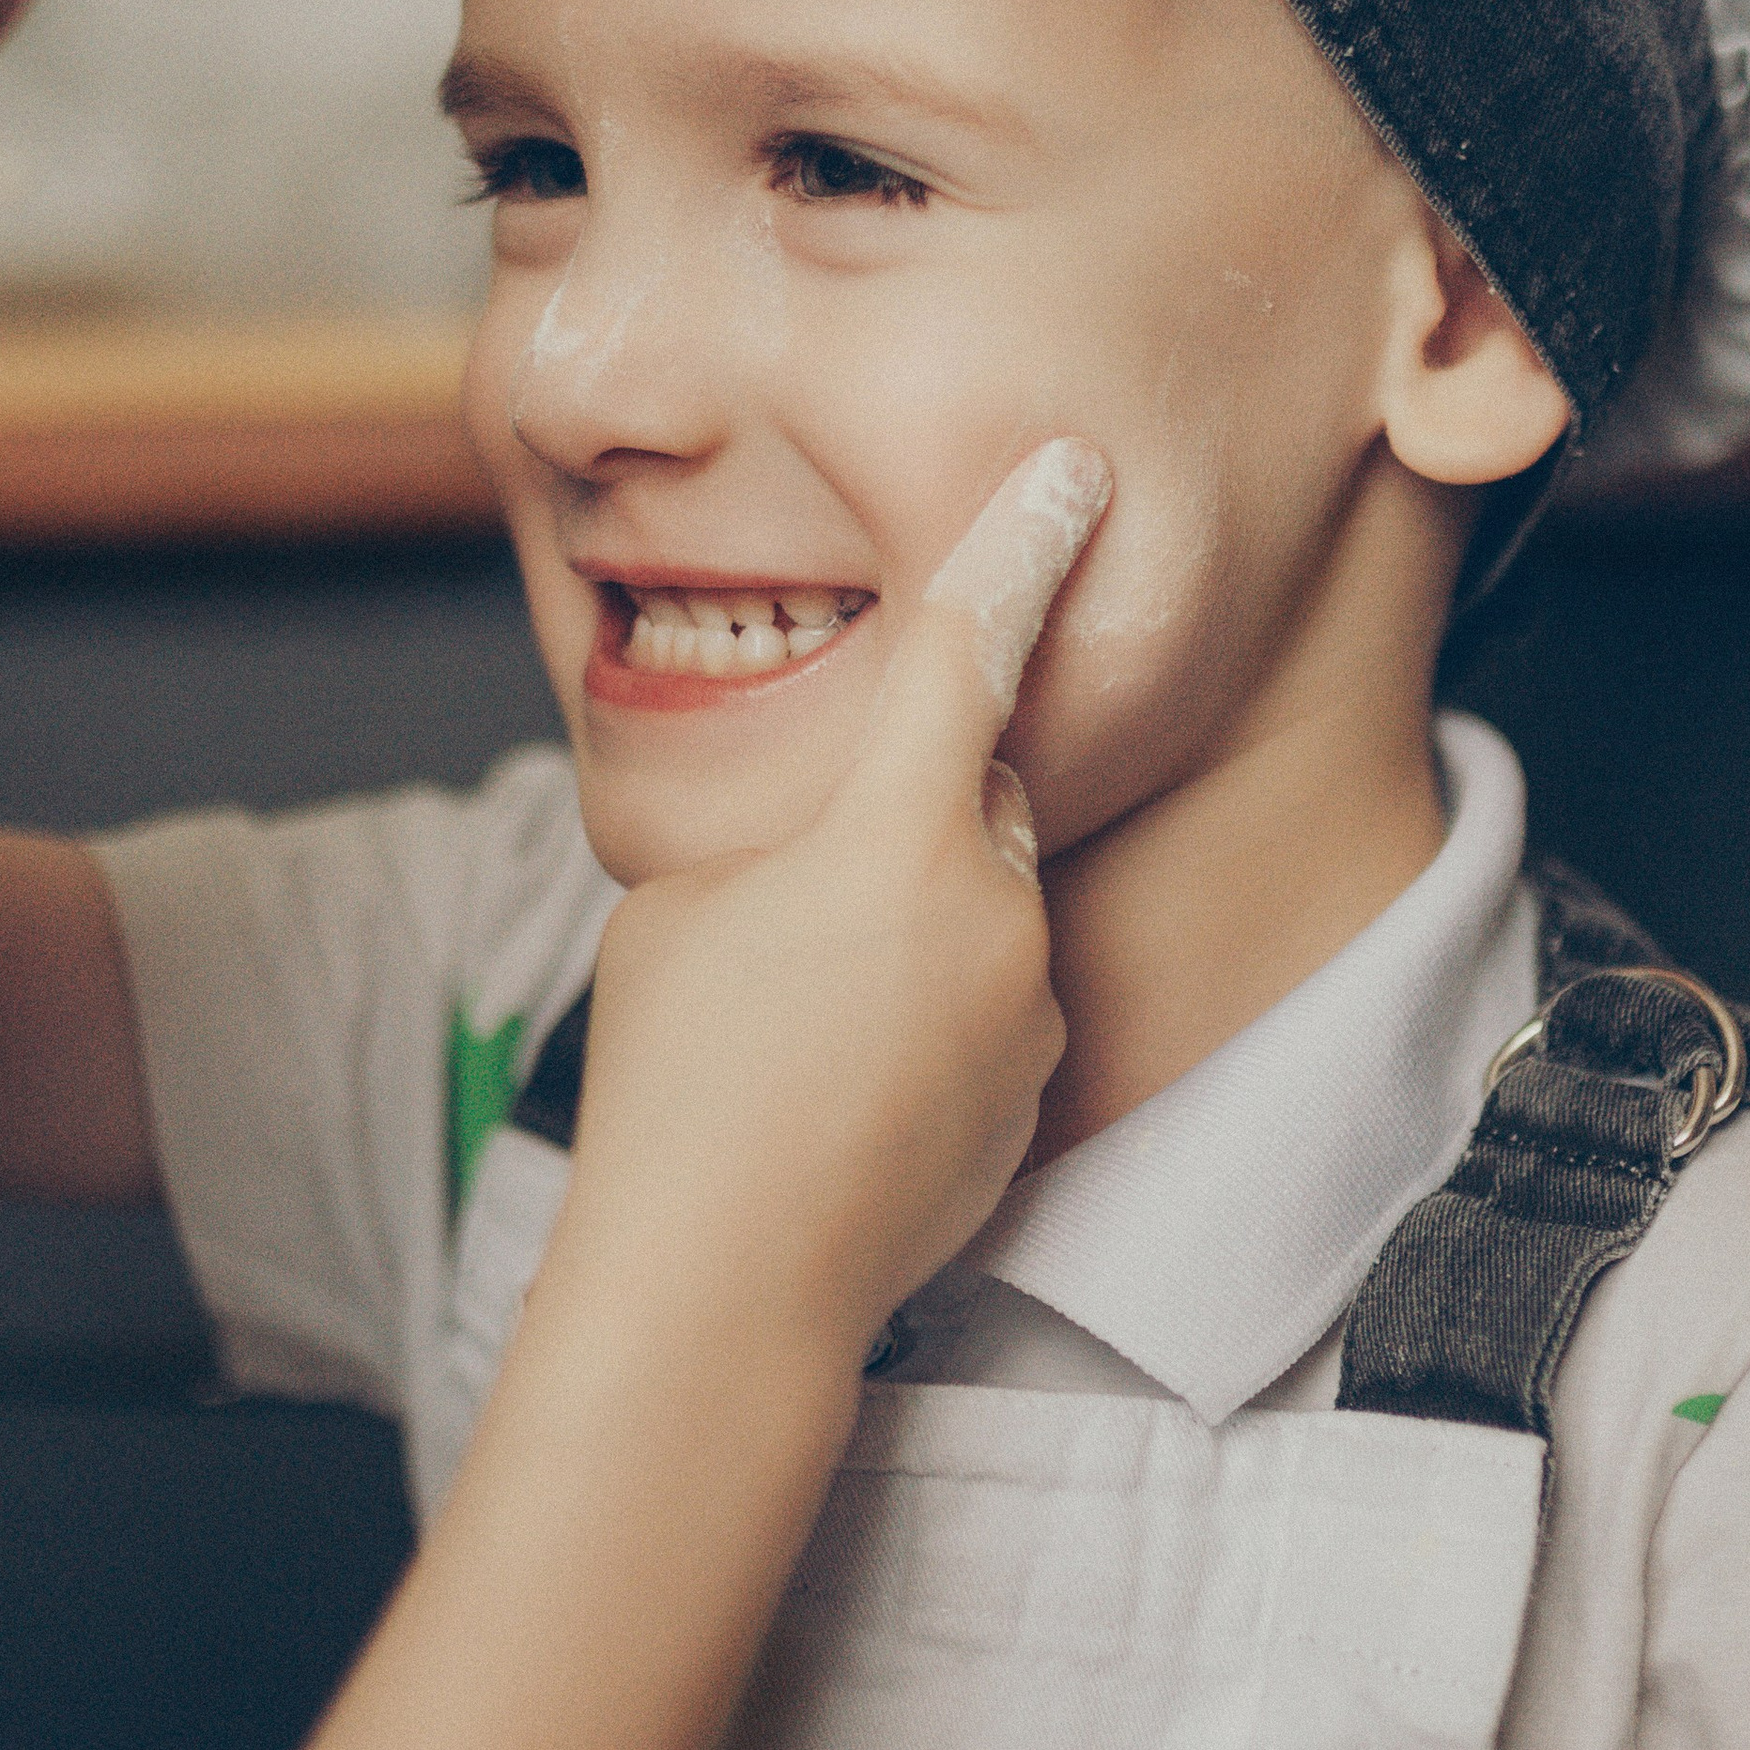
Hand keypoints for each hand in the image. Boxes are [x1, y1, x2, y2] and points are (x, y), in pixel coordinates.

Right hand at [554, 442, 1108, 1364]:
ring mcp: (1028, 1003)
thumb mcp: (689, 904)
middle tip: (795, 910)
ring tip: (805, 1025)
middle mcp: (992, 904)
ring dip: (915, 927)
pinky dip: (933, 1016)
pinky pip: (993, 1001)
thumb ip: (784, 838)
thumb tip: (837, 847)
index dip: (1020, 543)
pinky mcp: (1036, 1087)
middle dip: (903, 817)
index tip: (1075, 470)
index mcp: (893, 831)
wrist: (726, 1280)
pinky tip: (845, 1086)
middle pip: (970, 795)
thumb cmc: (675, 1080)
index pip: (969, 646)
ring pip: (983, 904)